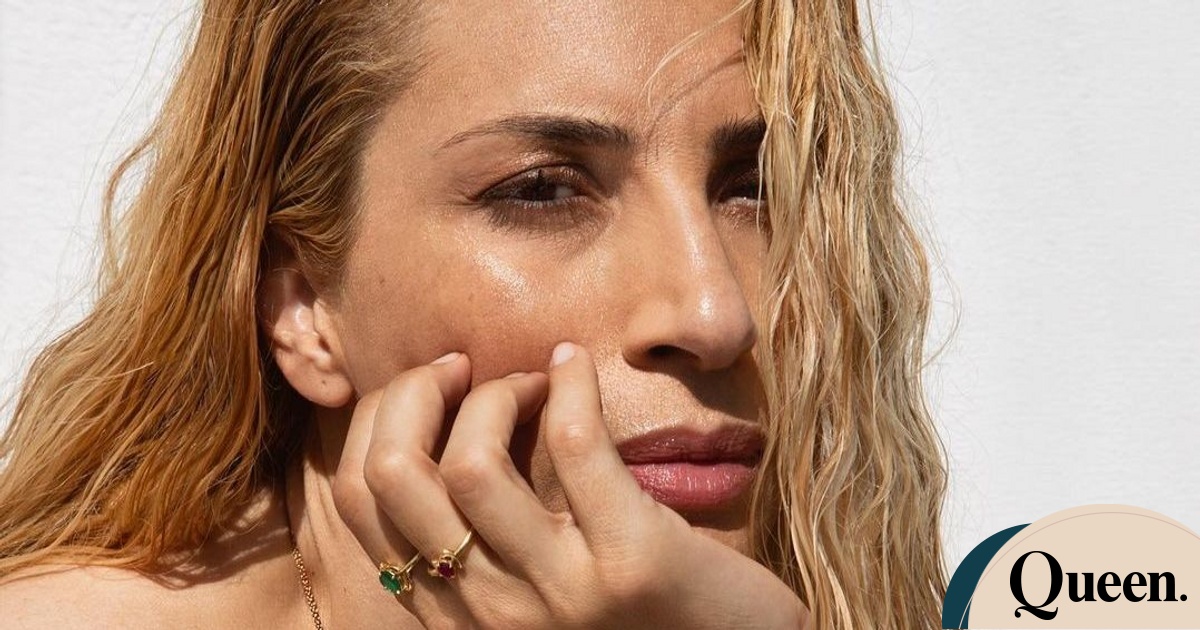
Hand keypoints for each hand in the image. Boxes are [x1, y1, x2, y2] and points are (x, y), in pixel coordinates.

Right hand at [332, 343, 808, 628]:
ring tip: (537, 380)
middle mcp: (491, 612)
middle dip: (414, 393)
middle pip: (392, 477)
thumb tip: (440, 426)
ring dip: (499, 393)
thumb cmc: (636, 618)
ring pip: (470, 464)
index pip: (361, 498)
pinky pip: (573, 444)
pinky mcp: (631, 562)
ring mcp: (559, 594)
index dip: (379, 417)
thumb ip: (486, 539)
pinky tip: (575, 367)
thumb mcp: (536, 590)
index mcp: (456, 610)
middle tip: (463, 366)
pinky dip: (570, 384)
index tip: (432, 386)